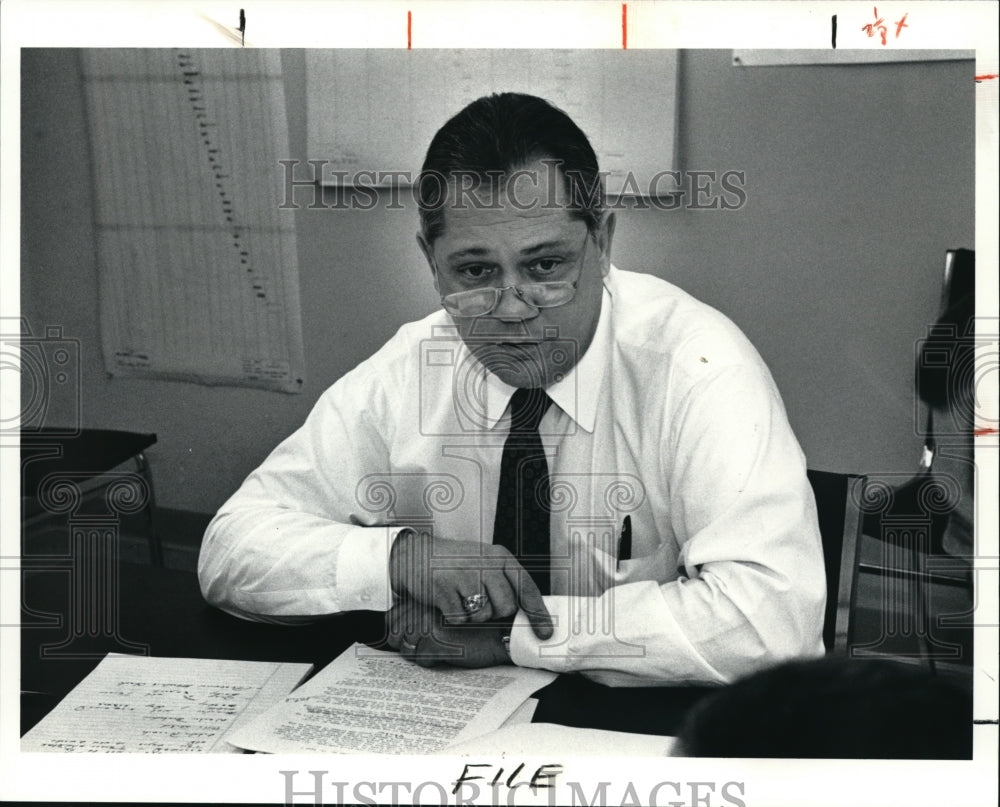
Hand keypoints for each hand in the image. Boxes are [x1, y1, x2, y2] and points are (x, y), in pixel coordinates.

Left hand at [386, 597, 510, 668]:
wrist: (499, 632)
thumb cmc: (472, 625)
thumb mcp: (443, 615)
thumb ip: (418, 617)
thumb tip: (393, 632)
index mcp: (424, 598)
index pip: (392, 617)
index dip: (400, 632)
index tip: (415, 636)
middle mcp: (423, 607)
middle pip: (395, 635)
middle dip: (409, 646)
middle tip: (430, 644)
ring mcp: (427, 624)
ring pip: (407, 650)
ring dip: (422, 654)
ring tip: (441, 647)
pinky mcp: (435, 641)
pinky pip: (422, 660)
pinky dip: (433, 661)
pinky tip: (448, 652)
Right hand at [389, 529, 552, 638]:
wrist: (415, 555)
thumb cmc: (454, 564)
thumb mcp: (485, 562)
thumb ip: (505, 582)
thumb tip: (530, 614)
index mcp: (499, 556)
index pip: (527, 587)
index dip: (538, 613)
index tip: (545, 633)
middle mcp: (485, 562)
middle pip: (506, 607)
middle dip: (494, 612)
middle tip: (477, 599)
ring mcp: (464, 574)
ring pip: (483, 615)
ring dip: (472, 615)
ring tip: (460, 596)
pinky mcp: (444, 589)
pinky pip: (460, 618)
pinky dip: (454, 616)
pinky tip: (447, 600)